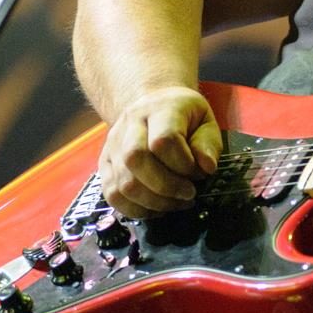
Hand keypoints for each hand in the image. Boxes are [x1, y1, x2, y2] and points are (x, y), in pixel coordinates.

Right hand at [97, 86, 222, 217]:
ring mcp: (113, 145)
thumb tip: (206, 168)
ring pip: (122, 182)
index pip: (163, 140)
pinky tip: (155, 208)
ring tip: (175, 203)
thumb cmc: (183, 116)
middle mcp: (130, 125)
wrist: (152, 104)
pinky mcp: (104, 164)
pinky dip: (135, 209)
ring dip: (153, 202)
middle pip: (135, 160)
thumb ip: (208, 144)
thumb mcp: (205, 121)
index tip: (199, 174)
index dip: (183, 164)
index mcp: (159, 109)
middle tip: (187, 194)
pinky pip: (111, 194)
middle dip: (165, 187)